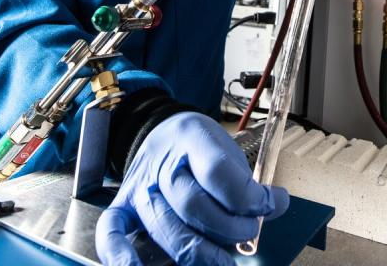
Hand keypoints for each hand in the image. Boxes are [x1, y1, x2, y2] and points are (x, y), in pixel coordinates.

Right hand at [96, 112, 288, 264]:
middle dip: (230, 227)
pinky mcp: (122, 209)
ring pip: (166, 226)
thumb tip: (275, 206)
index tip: (271, 204)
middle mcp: (162, 164)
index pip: (218, 172)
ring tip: (224, 261)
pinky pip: (111, 234)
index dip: (249, 196)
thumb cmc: (199, 148)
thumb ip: (246, 181)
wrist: (162, 133)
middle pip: (194, 205)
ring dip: (200, 251)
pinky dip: (120, 255)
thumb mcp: (227, 149)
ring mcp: (140, 188)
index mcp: (192, 138)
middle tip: (248, 232)